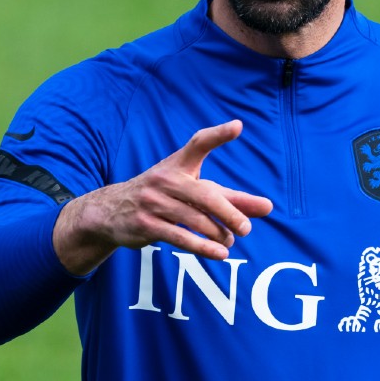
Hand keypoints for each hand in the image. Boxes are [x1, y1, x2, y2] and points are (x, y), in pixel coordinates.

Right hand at [52, 120, 272, 273]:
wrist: (111, 211)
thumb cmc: (163, 196)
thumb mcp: (193, 190)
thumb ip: (230, 198)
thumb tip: (267, 207)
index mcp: (178, 164)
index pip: (199, 143)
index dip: (219, 135)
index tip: (238, 126)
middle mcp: (166, 179)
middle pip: (207, 195)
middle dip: (230, 213)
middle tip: (247, 228)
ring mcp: (154, 202)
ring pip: (196, 220)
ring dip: (219, 234)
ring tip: (230, 241)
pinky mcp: (147, 225)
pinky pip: (181, 238)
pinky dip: (204, 248)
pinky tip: (220, 254)